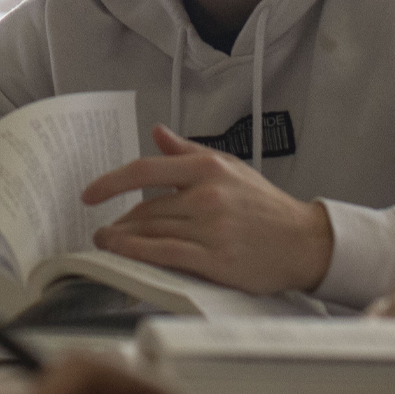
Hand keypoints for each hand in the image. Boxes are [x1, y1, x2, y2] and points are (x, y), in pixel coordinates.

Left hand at [82, 125, 332, 294]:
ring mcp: (211, 229)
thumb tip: (157, 132)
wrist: (304, 242)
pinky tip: (122, 253)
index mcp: (208, 169)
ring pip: (150, 231)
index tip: (90, 193)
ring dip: (121, 239)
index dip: (110, 182)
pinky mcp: (216, 260)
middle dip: (120, 220)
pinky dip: (137, 254)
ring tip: (107, 242)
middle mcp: (207, 196)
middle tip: (104, 229)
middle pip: (145, 208)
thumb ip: (188, 151)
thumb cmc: (265, 206)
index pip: (146, 169)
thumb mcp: (230, 168)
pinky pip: (165, 255)